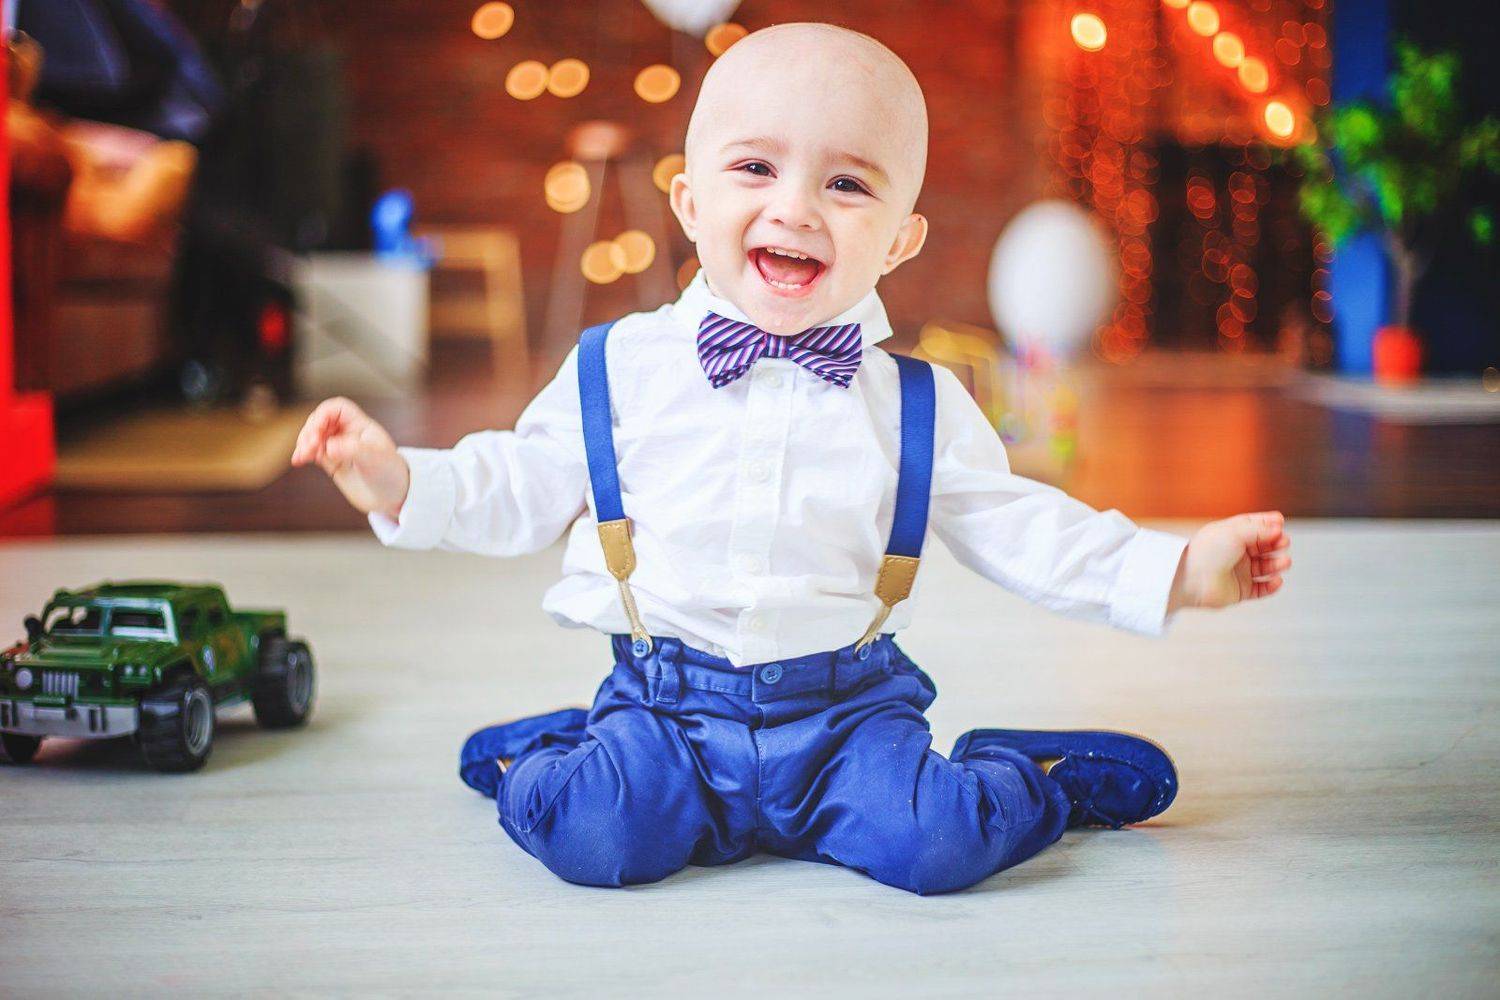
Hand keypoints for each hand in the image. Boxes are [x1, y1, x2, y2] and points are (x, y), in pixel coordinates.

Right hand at [290, 397, 409, 518]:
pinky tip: (297, 461)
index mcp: (361, 425)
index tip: (319, 430)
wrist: (392, 496)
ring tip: (302, 456)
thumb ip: (352, 450)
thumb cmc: (390, 473)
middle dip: (311, 430)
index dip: (324, 414)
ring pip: (313, 436)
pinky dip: (302, 454)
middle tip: (310, 446)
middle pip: (320, 420)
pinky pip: (311, 452)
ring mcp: (338, 447)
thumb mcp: (374, 459)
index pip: (337, 408)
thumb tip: (329, 446)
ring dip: (303, 442)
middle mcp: (347, 433)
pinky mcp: (331, 461)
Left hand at [1168, 511, 1291, 612]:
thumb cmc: (1205, 553)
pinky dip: (1271, 586)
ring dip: (1277, 564)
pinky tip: (1276, 580)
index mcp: (1229, 534)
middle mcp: (1234, 552)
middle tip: (1283, 542)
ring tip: (1284, 562)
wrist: (1192, 580)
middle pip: (1263, 546)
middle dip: (1276, 543)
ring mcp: (1237, 572)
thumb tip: (1277, 527)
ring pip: (1265, 567)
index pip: (1254, 526)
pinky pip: (1261, 589)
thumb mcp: (1235, 532)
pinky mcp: (1239, 590)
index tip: (1280, 523)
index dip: (1268, 524)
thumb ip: (1259, 529)